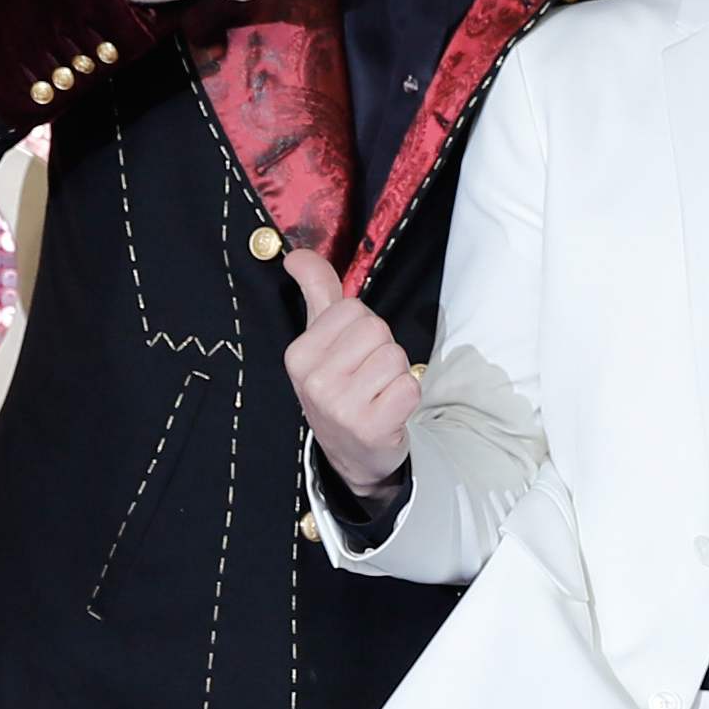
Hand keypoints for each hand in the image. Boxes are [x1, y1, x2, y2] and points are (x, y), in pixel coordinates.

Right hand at [277, 243, 420, 496]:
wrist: (351, 454)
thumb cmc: (339, 389)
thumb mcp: (319, 342)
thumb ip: (315, 292)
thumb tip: (298, 255)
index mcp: (299, 355)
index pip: (353, 309)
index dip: (362, 328)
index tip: (350, 356)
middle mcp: (314, 381)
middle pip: (376, 330)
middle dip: (381, 349)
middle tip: (366, 378)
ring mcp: (340, 407)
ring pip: (395, 356)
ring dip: (396, 374)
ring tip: (377, 395)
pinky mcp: (371, 427)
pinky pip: (409, 386)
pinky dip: (407, 396)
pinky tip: (388, 411)